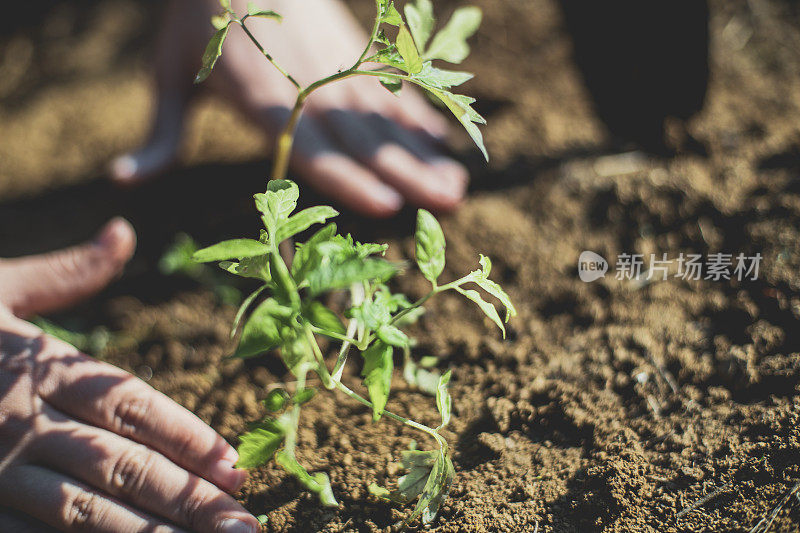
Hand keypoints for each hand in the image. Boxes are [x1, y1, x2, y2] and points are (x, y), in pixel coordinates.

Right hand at [0, 219, 259, 532]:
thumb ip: (64, 272)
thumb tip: (123, 232)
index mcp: (35, 363)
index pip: (129, 402)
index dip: (186, 434)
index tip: (235, 463)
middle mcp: (17, 418)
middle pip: (118, 464)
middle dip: (184, 498)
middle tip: (243, 526)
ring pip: (77, 512)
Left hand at [110, 0, 468, 217]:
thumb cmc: (197, 22)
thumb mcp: (170, 74)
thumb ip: (160, 134)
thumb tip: (121, 181)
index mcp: (264, 102)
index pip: (312, 149)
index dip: (348, 179)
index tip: (386, 206)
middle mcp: (311, 90)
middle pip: (365, 138)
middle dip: (409, 173)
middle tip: (450, 205)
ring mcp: (339, 71)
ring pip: (389, 119)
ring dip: (426, 153)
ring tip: (459, 184)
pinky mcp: (355, 56)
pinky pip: (393, 91)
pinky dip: (420, 118)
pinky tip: (444, 143)